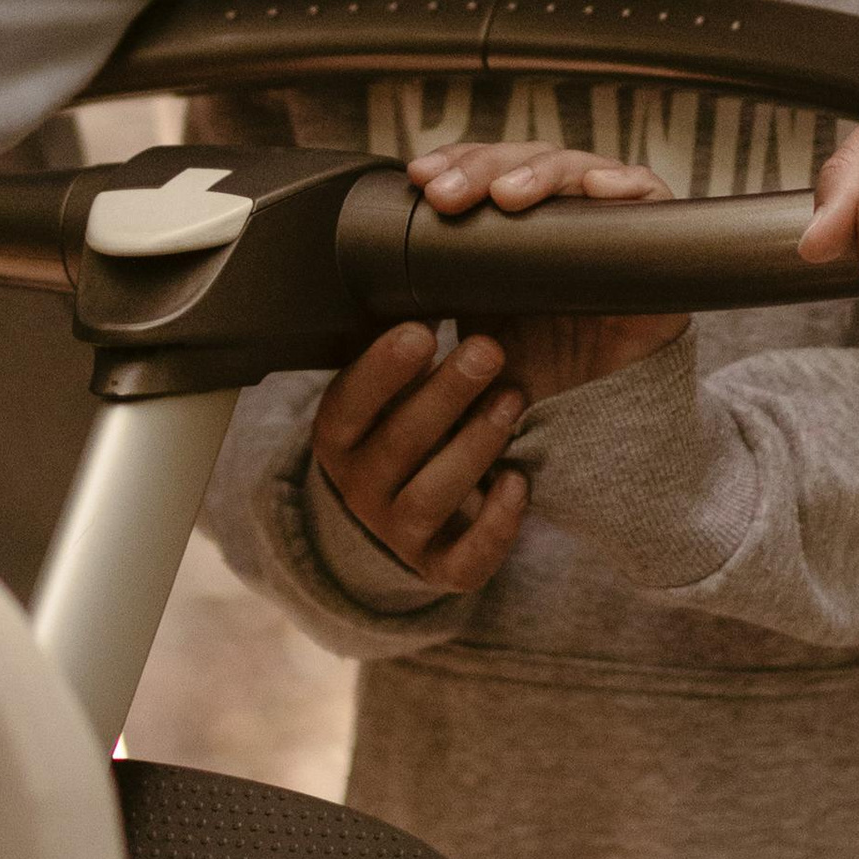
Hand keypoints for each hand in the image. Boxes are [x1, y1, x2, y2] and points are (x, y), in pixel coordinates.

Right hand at [314, 319, 530, 586]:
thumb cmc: (396, 430)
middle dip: (446, 394)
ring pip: (431, 497)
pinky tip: (519, 480)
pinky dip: (495, 524)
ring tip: (513, 399)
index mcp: (339, 436)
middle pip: (399, 444)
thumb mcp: (383, 394)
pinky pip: (466, 559)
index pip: (349, 402)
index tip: (423, 331)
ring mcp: (398, 534)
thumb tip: (434, 290)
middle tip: (488, 350)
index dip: (383, 369)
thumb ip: (402, 356)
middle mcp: (361, 488)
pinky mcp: (440, 568)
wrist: (387, 519)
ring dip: (475, 445)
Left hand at [410, 138, 687, 401]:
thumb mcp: (474, 329)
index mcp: (516, 215)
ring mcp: (607, 211)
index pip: (484, 168)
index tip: (420, 178)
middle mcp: (561, 203)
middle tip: (447, 194)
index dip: (455, 163)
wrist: (600, 406)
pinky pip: (647, 193)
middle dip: (481, 169)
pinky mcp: (656, 230)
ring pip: (575, 167)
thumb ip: (436, 302)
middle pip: (522, 161)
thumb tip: (375, 285)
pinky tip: (599, 187)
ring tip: (508, 194)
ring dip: (538, 174)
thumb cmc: (535, 358)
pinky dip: (626, 184)